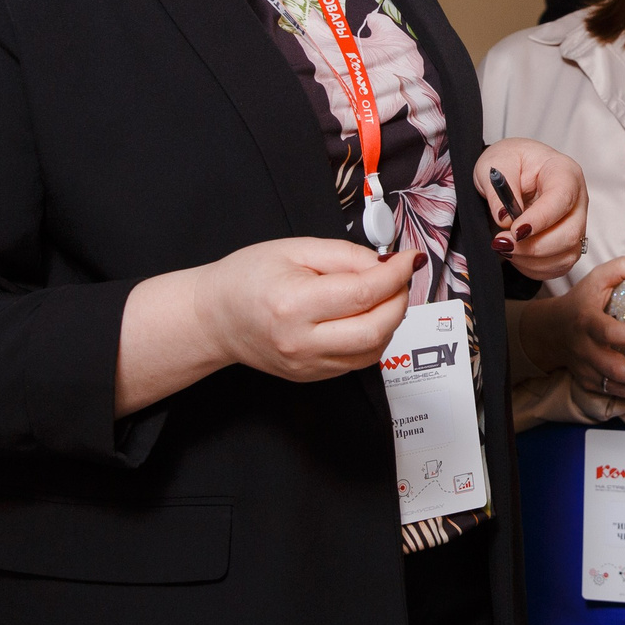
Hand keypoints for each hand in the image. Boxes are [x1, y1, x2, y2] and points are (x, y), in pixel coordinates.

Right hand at [196, 237, 419, 382]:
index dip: (395, 275)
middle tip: (399, 279)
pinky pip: (359, 361)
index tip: (409, 260)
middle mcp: (301, 341)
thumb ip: (346, 255)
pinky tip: (365, 316)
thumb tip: (386, 265)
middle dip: (399, 301)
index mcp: (293, 304)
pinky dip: (374, 337)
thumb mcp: (295, 249)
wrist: (216, 317)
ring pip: (374, 350)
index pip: (363, 294)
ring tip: (382, 295)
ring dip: (391, 321)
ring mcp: (307, 364)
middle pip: (376, 329)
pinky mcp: (313, 376)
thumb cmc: (247, 279)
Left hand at [476, 139, 587, 280]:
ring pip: (565, 255)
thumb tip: (505, 218)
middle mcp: (577, 200)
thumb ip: (498, 190)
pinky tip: (515, 254)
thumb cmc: (508, 163)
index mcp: (564, 172)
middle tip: (501, 242)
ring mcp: (576, 224)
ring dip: (530, 259)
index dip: (540, 219)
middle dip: (533, 246)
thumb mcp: (495, 164)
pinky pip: (557, 267)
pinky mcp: (568, 244)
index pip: (561, 199)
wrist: (511, 173)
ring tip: (504, 246)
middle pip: (569, 234)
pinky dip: (532, 267)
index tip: (514, 230)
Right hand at [514, 257, 624, 396]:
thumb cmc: (580, 301)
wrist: (551, 329)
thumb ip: (622, 268)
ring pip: (614, 384)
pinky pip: (610, 391)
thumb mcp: (597, 277)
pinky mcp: (586, 380)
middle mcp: (583, 347)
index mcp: (587, 321)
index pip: (609, 332)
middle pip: (613, 367)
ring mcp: (584, 367)